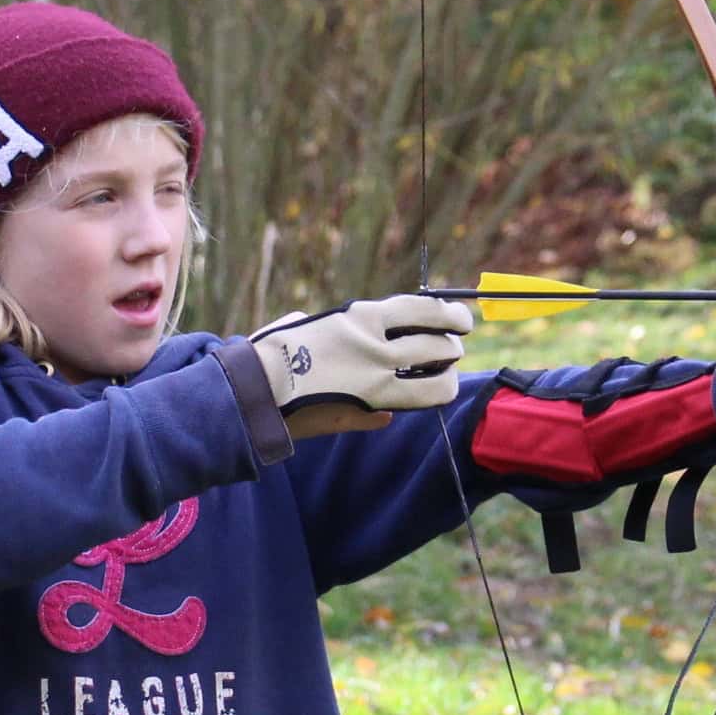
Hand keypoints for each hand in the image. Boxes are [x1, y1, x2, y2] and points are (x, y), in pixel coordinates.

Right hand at [250, 296, 473, 440]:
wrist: (255, 387)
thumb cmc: (273, 351)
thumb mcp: (308, 325)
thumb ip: (337, 330)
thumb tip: (349, 336)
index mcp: (361, 315)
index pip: (422, 308)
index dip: (449, 314)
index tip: (460, 319)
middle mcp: (376, 344)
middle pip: (438, 344)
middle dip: (451, 347)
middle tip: (453, 349)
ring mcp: (376, 378)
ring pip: (436, 380)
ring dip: (446, 378)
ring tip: (446, 376)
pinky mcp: (370, 406)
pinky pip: (411, 403)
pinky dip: (420, 399)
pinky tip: (425, 396)